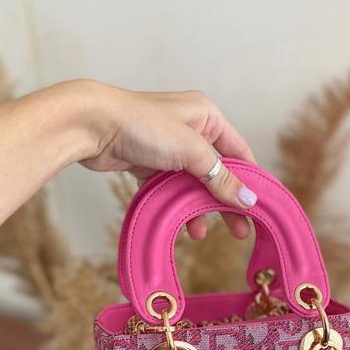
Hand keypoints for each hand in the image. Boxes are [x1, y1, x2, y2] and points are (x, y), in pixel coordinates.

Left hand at [78, 83, 256, 239]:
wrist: (92, 126)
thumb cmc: (142, 125)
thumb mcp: (191, 151)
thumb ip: (220, 178)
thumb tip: (248, 199)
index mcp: (206, 115)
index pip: (238, 152)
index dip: (248, 180)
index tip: (258, 207)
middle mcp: (190, 128)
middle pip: (216, 171)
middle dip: (223, 201)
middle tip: (237, 230)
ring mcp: (168, 146)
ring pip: (191, 183)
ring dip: (197, 208)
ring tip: (200, 233)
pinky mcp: (148, 162)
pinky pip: (169, 188)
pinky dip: (175, 205)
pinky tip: (180, 224)